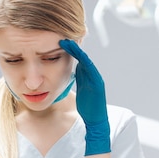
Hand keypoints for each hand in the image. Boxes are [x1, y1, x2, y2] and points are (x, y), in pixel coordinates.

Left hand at [59, 39, 109, 155]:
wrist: (96, 119)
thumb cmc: (87, 106)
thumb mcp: (80, 89)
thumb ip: (78, 78)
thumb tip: (69, 70)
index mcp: (86, 75)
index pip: (78, 59)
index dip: (70, 50)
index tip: (60, 41)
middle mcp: (92, 75)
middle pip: (82, 57)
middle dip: (73, 47)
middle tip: (63, 38)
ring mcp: (96, 79)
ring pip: (87, 62)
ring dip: (78, 52)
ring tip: (69, 44)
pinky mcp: (98, 85)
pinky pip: (92, 72)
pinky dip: (86, 63)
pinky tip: (80, 57)